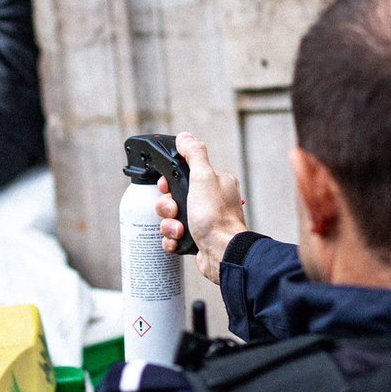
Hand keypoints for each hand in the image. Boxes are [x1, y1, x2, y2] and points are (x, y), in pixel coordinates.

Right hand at [155, 131, 246, 284]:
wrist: (222, 254)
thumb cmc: (216, 218)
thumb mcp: (203, 178)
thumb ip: (194, 155)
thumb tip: (185, 137)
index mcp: (215, 183)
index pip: (184, 174)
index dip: (170, 182)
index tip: (167, 187)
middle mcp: (211, 201)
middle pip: (173, 197)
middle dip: (168, 206)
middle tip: (174, 211)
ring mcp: (204, 221)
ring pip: (171, 218)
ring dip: (169, 225)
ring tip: (179, 229)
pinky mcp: (198, 240)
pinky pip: (174, 237)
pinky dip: (173, 240)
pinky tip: (179, 241)